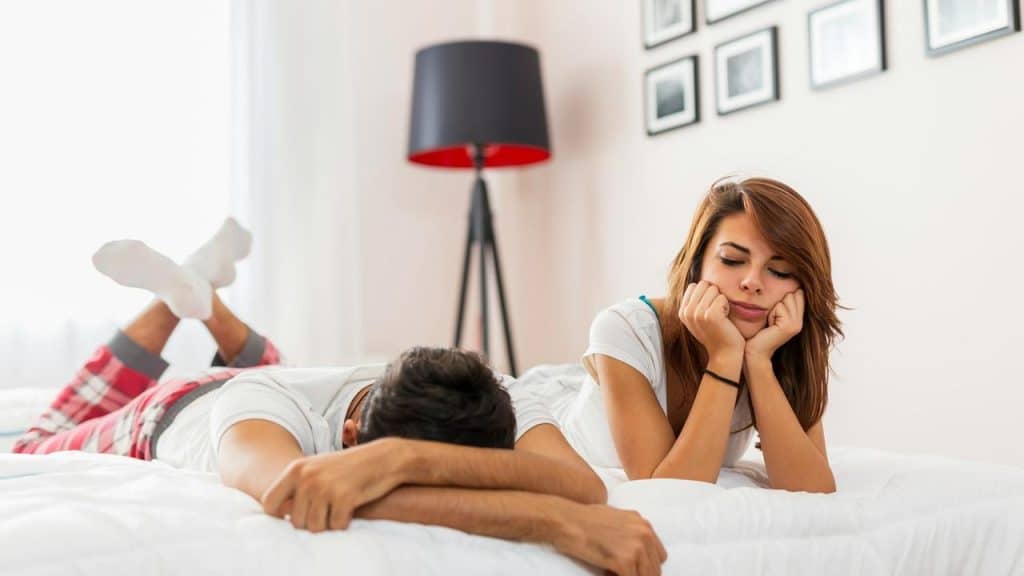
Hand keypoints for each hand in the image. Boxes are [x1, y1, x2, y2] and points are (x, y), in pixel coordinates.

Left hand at [261, 437, 408, 531]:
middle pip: (296, 522)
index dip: (278, 517)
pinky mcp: (344, 498)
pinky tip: (351, 509)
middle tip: (327, 510)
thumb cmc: (348, 467)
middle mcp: (307, 478)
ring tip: (338, 509)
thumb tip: (279, 512)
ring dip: (328, 524)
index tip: (293, 517)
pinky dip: (344, 523)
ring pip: (315, 527)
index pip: (269, 503)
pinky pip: (336, 526)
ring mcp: (325, 488)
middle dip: (312, 522)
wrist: (383, 458)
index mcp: (296, 469)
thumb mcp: (317, 468)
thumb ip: (296, 487)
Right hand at [551, 503, 666, 575]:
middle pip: (655, 569)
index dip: (645, 565)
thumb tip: (633, 549)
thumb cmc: (584, 518)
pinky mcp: (624, 561)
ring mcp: (635, 548)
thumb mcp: (616, 518)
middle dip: (639, 574)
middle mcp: (644, 534)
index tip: (632, 569)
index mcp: (643, 524)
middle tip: (618, 571)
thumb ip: (631, 532)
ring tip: (611, 571)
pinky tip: (605, 573)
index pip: (659, 556)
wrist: (566, 520)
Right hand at [678, 280, 744, 360]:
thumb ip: (694, 302)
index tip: (709, 310)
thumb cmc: (716, 333)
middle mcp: (687, 312)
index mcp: (682, 312)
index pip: (694, 285)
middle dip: (713, 295)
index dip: (706, 294)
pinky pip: (722, 297)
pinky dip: (727, 306)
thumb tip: (695, 283)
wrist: (725, 353)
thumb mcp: (699, 319)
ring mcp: (698, 313)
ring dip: (721, 300)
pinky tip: (725, 319)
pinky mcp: (711, 315)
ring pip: (713, 289)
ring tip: (720, 316)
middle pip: (704, 284)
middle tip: (716, 313)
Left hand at [745, 289, 803, 361]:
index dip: (782, 297)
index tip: (773, 313)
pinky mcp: (789, 326)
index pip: (798, 292)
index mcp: (798, 317)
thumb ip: (781, 302)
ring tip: (769, 322)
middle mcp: (800, 321)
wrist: (753, 351)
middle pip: (792, 293)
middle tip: (770, 319)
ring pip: (786, 298)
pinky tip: (769, 325)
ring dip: (773, 307)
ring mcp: (797, 324)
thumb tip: (788, 282)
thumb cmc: (757, 330)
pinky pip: (780, 306)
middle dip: (777, 301)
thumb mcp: (771, 313)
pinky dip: (771, 313)